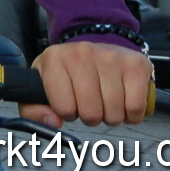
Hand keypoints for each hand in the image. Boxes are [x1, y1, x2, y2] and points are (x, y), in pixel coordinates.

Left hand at [26, 41, 152, 127]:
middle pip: (91, 113)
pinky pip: (135, 107)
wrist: (97, 48)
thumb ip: (34, 109)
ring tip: (105, 100)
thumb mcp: (42, 85)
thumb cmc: (69, 72)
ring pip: (114, 113)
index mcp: (54, 58)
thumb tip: (53, 122)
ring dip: (111, 115)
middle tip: (90, 102)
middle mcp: (81, 53)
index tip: (69, 102)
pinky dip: (131, 114)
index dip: (68, 112)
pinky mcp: (136, 64)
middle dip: (91, 116)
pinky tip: (123, 101)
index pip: (63, 108)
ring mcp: (110, 57)